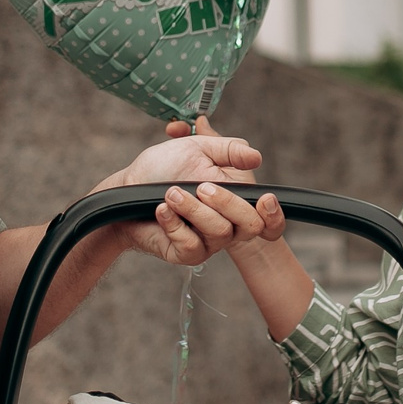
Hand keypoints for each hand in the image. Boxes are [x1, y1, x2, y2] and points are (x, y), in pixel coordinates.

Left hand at [98, 119, 263, 264]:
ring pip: (219, 233)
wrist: (127, 187)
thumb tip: (255, 157)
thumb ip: (228, 149)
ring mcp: (207, 242)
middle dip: (228, 203)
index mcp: (235, 202)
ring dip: (193, 209)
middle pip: (249, 226)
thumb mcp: (196, 149)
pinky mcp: (185, 254)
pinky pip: (190, 246)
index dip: (275, 217)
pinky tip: (161, 209)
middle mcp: (227, 225)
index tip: (265, 199)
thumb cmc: (163, 168)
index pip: (269, 222)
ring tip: (170, 192)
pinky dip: (174, 224)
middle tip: (201, 186)